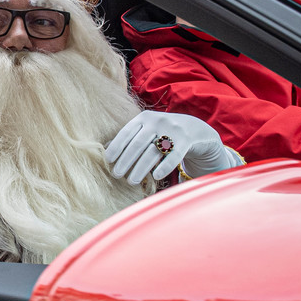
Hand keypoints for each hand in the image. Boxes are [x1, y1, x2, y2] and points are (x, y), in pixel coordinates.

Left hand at [106, 110, 235, 183]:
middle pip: (137, 144)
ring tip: (131, 181)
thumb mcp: (147, 129)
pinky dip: (164, 166)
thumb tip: (106, 151)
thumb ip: (131, 137)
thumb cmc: (162, 133)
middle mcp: (157, 121)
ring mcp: (172, 130)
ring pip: (153, 152)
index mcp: (144, 118)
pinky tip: (155, 176)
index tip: (108, 161)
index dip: (116, 147)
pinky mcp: (186, 140)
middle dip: (125, 161)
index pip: (126, 133)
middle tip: (116, 175)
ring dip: (140, 168)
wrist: (194, 128)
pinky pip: (173, 156)